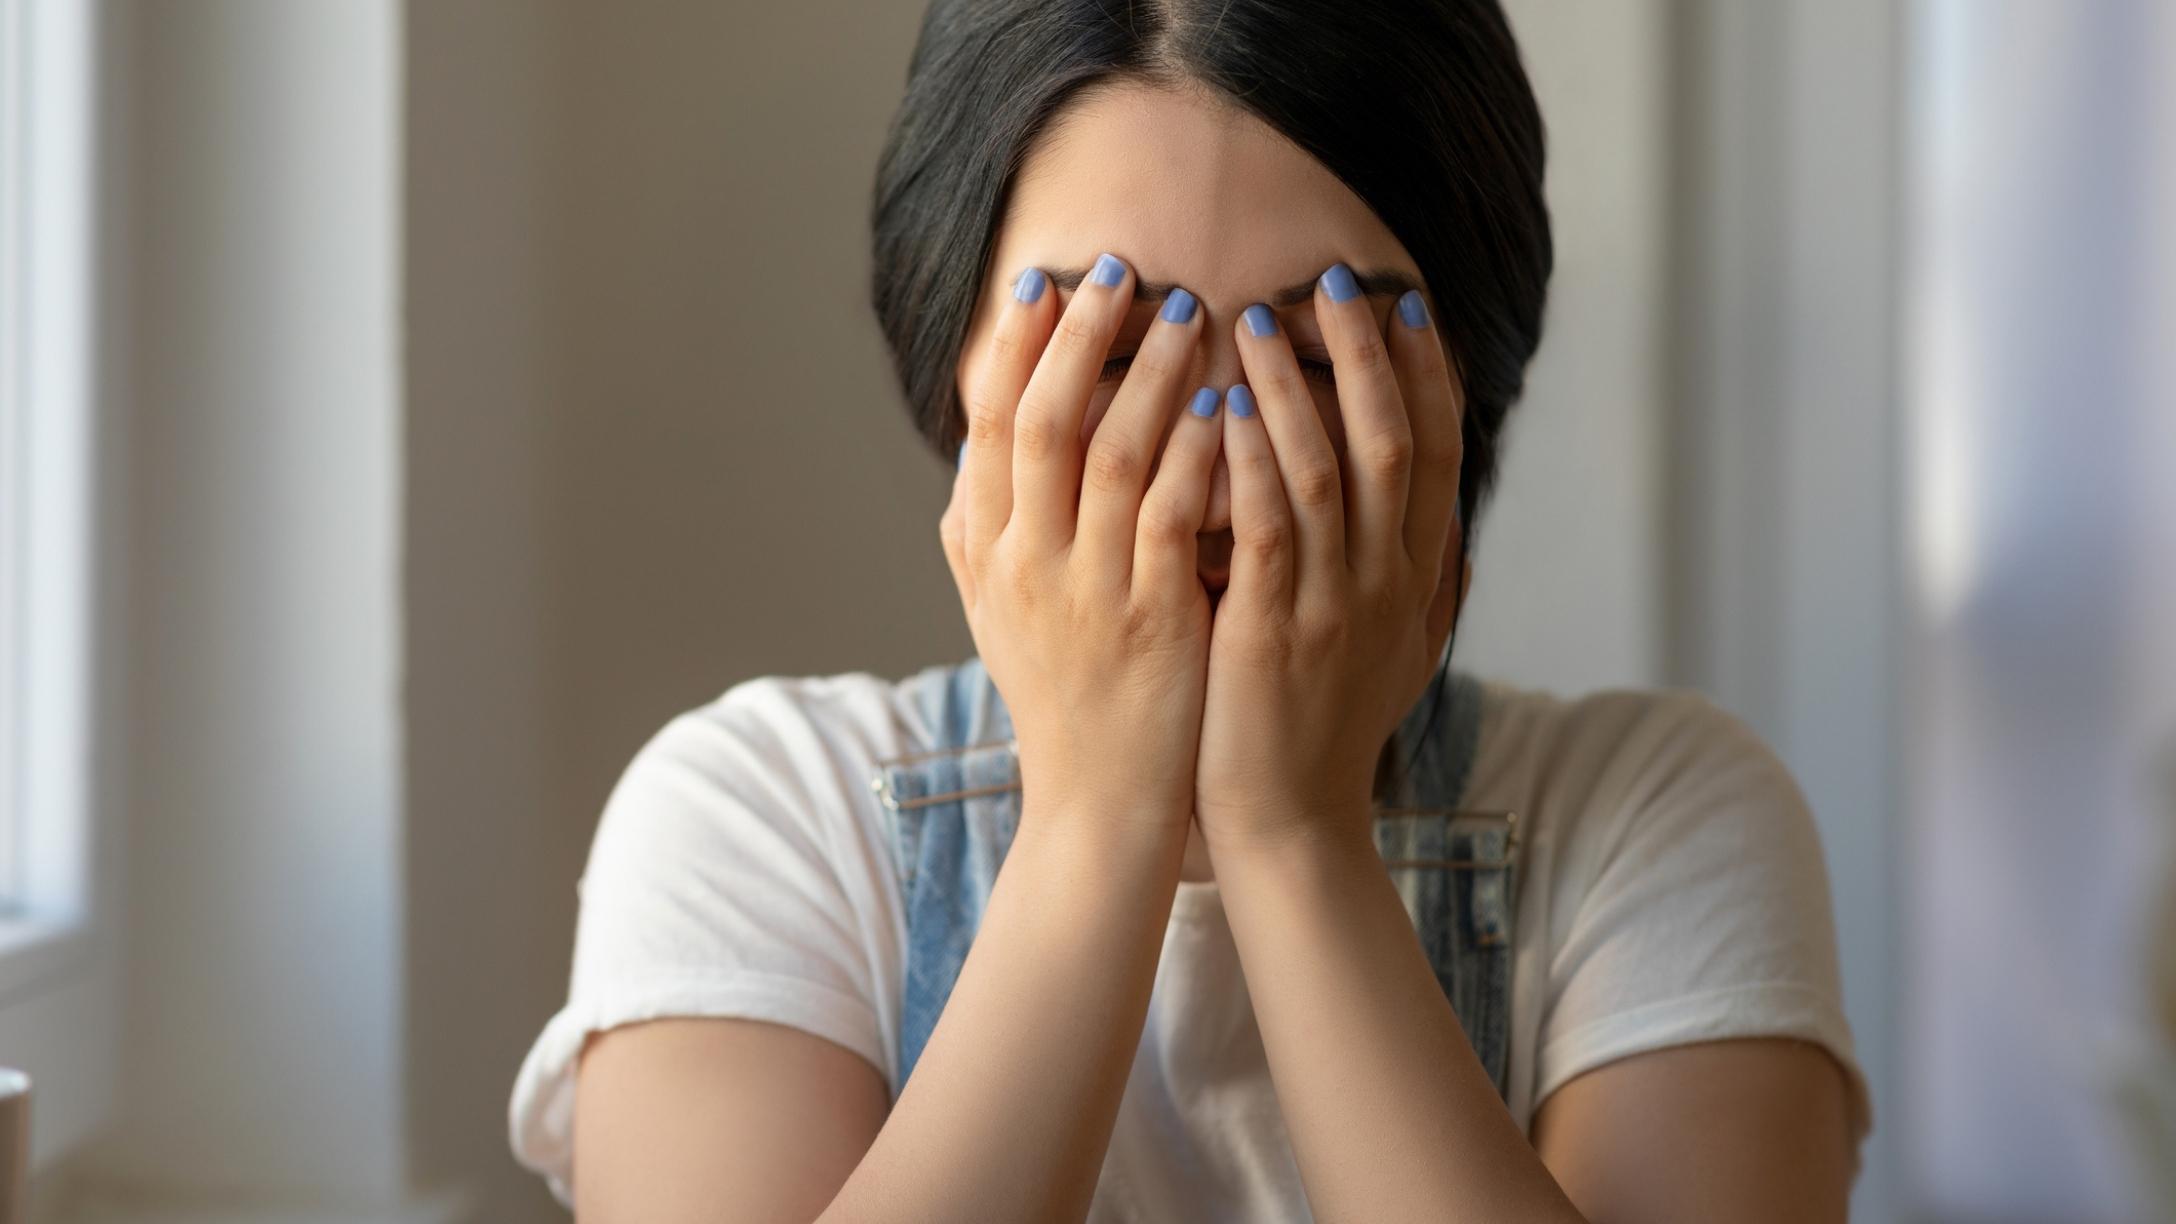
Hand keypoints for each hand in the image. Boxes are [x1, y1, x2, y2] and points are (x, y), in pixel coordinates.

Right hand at [939, 252, 1225, 828]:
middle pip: (1045, 420)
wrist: (1099, 802)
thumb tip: (972, 443)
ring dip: (1150, 372)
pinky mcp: (1154, 618)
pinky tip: (1225, 403)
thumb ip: (979, 526)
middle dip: (1082, 336)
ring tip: (1187, 311)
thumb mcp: (995, 611)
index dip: (1016, 347)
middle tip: (1121, 268)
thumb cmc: (1061, 695)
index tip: (1044, 283)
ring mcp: (1088, 590)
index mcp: (987, 550)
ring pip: (1113, 452)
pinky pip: (1174, 514)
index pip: (990, 424)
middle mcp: (1026, 562)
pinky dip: (1195, 451)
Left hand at [1194, 264, 1466, 850]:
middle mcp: (1388, 581)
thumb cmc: (1328, 730)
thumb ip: (1426, 585)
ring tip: (1255, 319)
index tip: (1404, 306)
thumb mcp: (1399, 653)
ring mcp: (1334, 605)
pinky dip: (1252, 461)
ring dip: (1294, 387)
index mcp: (1416, 578)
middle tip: (1331, 279)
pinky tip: (1225, 408)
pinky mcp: (1272, 630)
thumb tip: (1454, 525)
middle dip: (1363, 354)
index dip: (1425, 374)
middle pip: (1389, 440)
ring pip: (1325, 469)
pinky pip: (1268, 527)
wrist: (1291, 823)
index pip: (1434, 453)